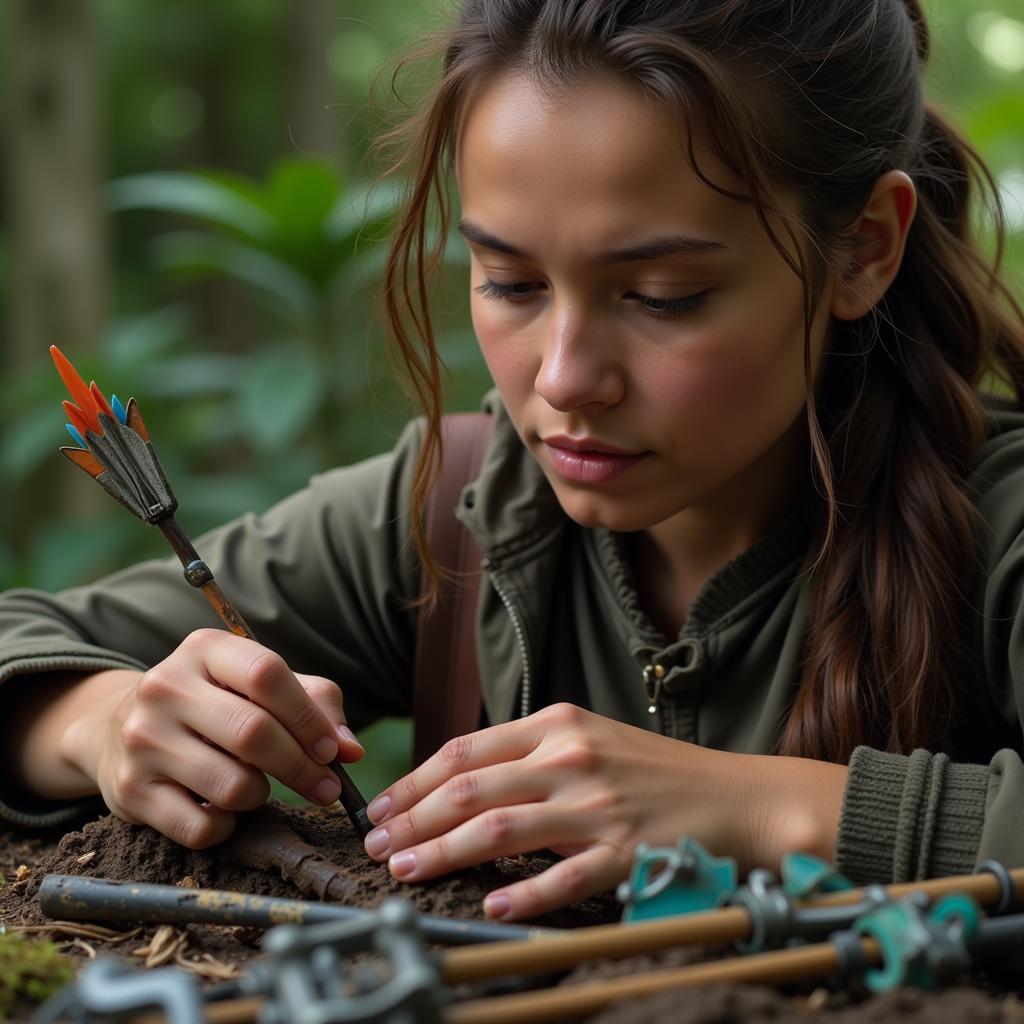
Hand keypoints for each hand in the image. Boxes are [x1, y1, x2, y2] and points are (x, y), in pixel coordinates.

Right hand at [60, 628, 362, 847]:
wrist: (116, 728)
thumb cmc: (213, 704)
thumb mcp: (256, 684)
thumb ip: (314, 704)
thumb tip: (350, 750)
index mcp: (204, 649)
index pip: (266, 674)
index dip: (308, 717)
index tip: (332, 750)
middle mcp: (166, 687)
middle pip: (253, 732)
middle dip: (302, 767)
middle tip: (326, 787)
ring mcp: (142, 739)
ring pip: (232, 785)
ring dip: (262, 796)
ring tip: (259, 787)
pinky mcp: (130, 791)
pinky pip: (202, 827)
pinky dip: (228, 827)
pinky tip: (225, 810)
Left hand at [362, 703, 846, 919]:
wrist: (737, 795)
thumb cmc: (653, 771)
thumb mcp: (588, 738)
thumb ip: (528, 752)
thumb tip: (457, 781)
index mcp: (557, 723)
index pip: (465, 750)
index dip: (415, 781)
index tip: (383, 807)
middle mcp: (571, 757)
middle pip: (470, 789)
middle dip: (413, 819)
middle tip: (377, 846)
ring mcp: (598, 804)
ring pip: (500, 829)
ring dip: (444, 852)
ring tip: (406, 871)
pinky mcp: (625, 851)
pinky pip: (564, 876)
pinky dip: (523, 892)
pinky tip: (491, 903)